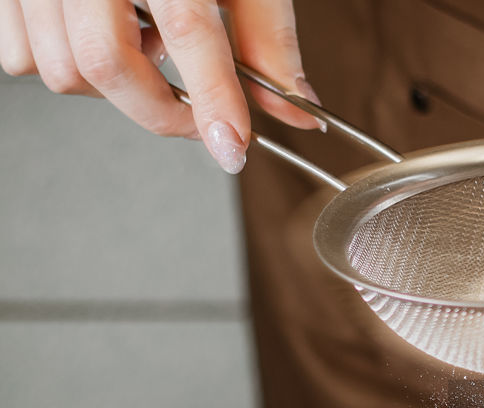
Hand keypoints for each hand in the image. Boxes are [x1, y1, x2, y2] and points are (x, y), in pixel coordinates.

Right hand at [0, 0, 320, 173]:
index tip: (233, 146)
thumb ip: (267, 36)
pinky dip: (71, 68)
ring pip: (62, 70)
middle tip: (202, 119)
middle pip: (107, 63)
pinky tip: (108, 37)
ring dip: (116, 88)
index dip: (213, 97)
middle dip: (162, 110)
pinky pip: (23, 56)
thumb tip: (297, 107)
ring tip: (149, 51)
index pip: (187, 28)